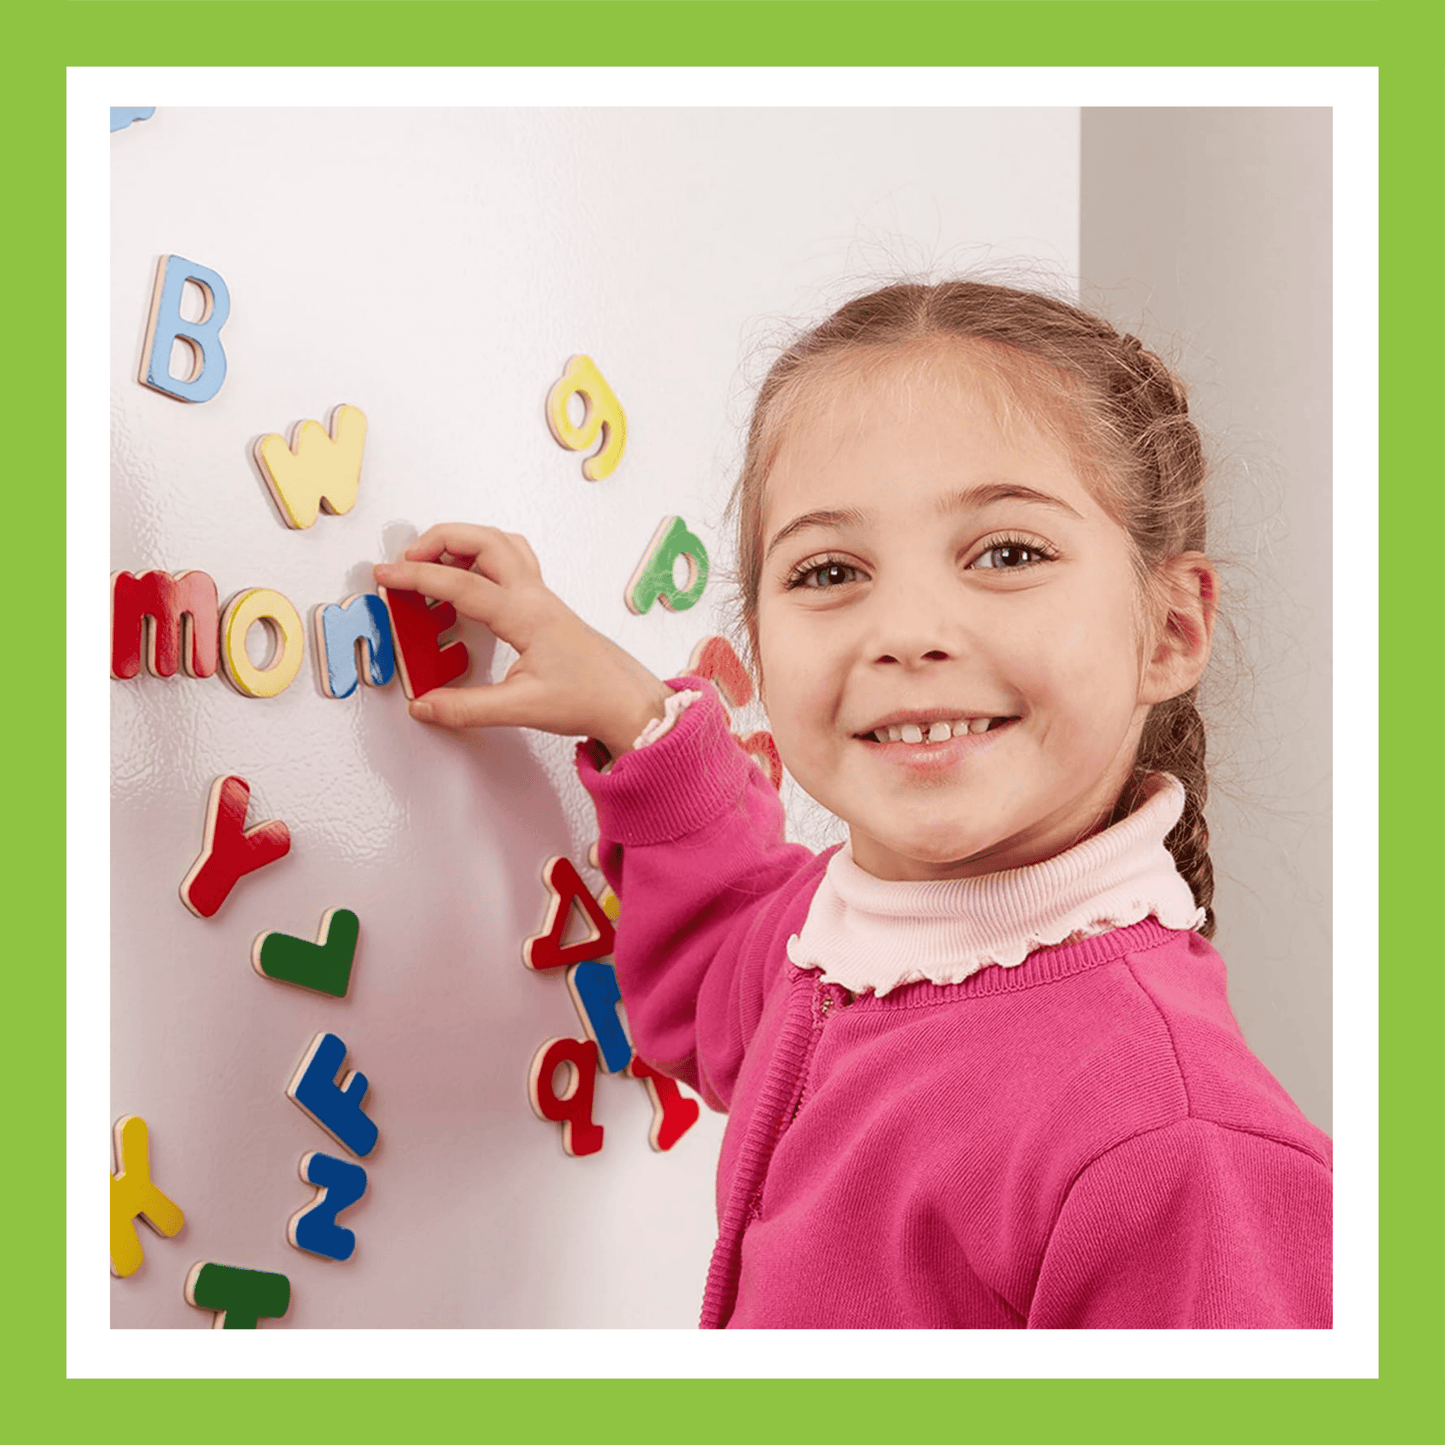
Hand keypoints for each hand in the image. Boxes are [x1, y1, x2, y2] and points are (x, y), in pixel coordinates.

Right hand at [373, 524, 672, 757]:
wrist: (627, 701)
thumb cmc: (589, 698)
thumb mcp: (521, 708)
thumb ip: (466, 708)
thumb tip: (424, 705)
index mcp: (526, 615)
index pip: (462, 583)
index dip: (417, 577)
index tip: (387, 575)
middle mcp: (535, 596)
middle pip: (485, 540)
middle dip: (440, 539)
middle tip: (407, 558)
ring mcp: (542, 596)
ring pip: (502, 543)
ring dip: (464, 541)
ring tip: (432, 561)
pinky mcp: (545, 605)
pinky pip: (512, 561)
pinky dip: (483, 556)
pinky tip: (469, 578)